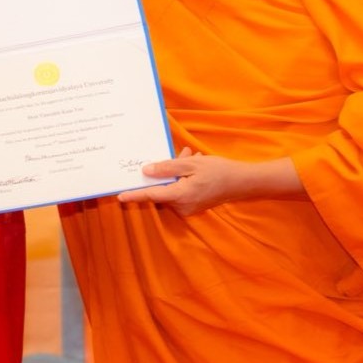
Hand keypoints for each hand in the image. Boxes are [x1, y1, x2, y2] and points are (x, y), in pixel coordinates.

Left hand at [117, 148, 251, 216]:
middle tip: (184, 154)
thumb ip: (167, 168)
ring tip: (192, 156)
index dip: (135, 195)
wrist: (242, 183)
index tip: (120, 196)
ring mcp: (189, 208)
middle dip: (167, 172)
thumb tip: (146, 171)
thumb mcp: (191, 164)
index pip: (152, 195)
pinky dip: (184, 179)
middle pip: (163, 189)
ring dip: (177, 173)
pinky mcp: (194, 206)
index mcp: (180, 195)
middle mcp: (182, 206)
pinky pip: (181, 191)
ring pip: (173, 188)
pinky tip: (196, 164)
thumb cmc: (219, 171)